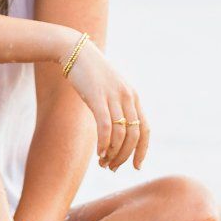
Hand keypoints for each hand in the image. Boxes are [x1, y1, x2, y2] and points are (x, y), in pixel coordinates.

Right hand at [63, 34, 150, 170]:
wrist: (75, 53)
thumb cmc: (91, 74)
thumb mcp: (110, 90)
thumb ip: (117, 106)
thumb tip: (118, 130)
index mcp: (133, 97)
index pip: (145, 130)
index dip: (142, 151)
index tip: (136, 166)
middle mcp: (128, 97)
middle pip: (134, 136)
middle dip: (125, 157)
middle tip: (112, 167)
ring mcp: (114, 97)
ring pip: (120, 135)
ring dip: (113, 154)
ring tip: (103, 163)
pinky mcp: (98, 98)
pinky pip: (105, 127)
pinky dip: (104, 144)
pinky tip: (98, 153)